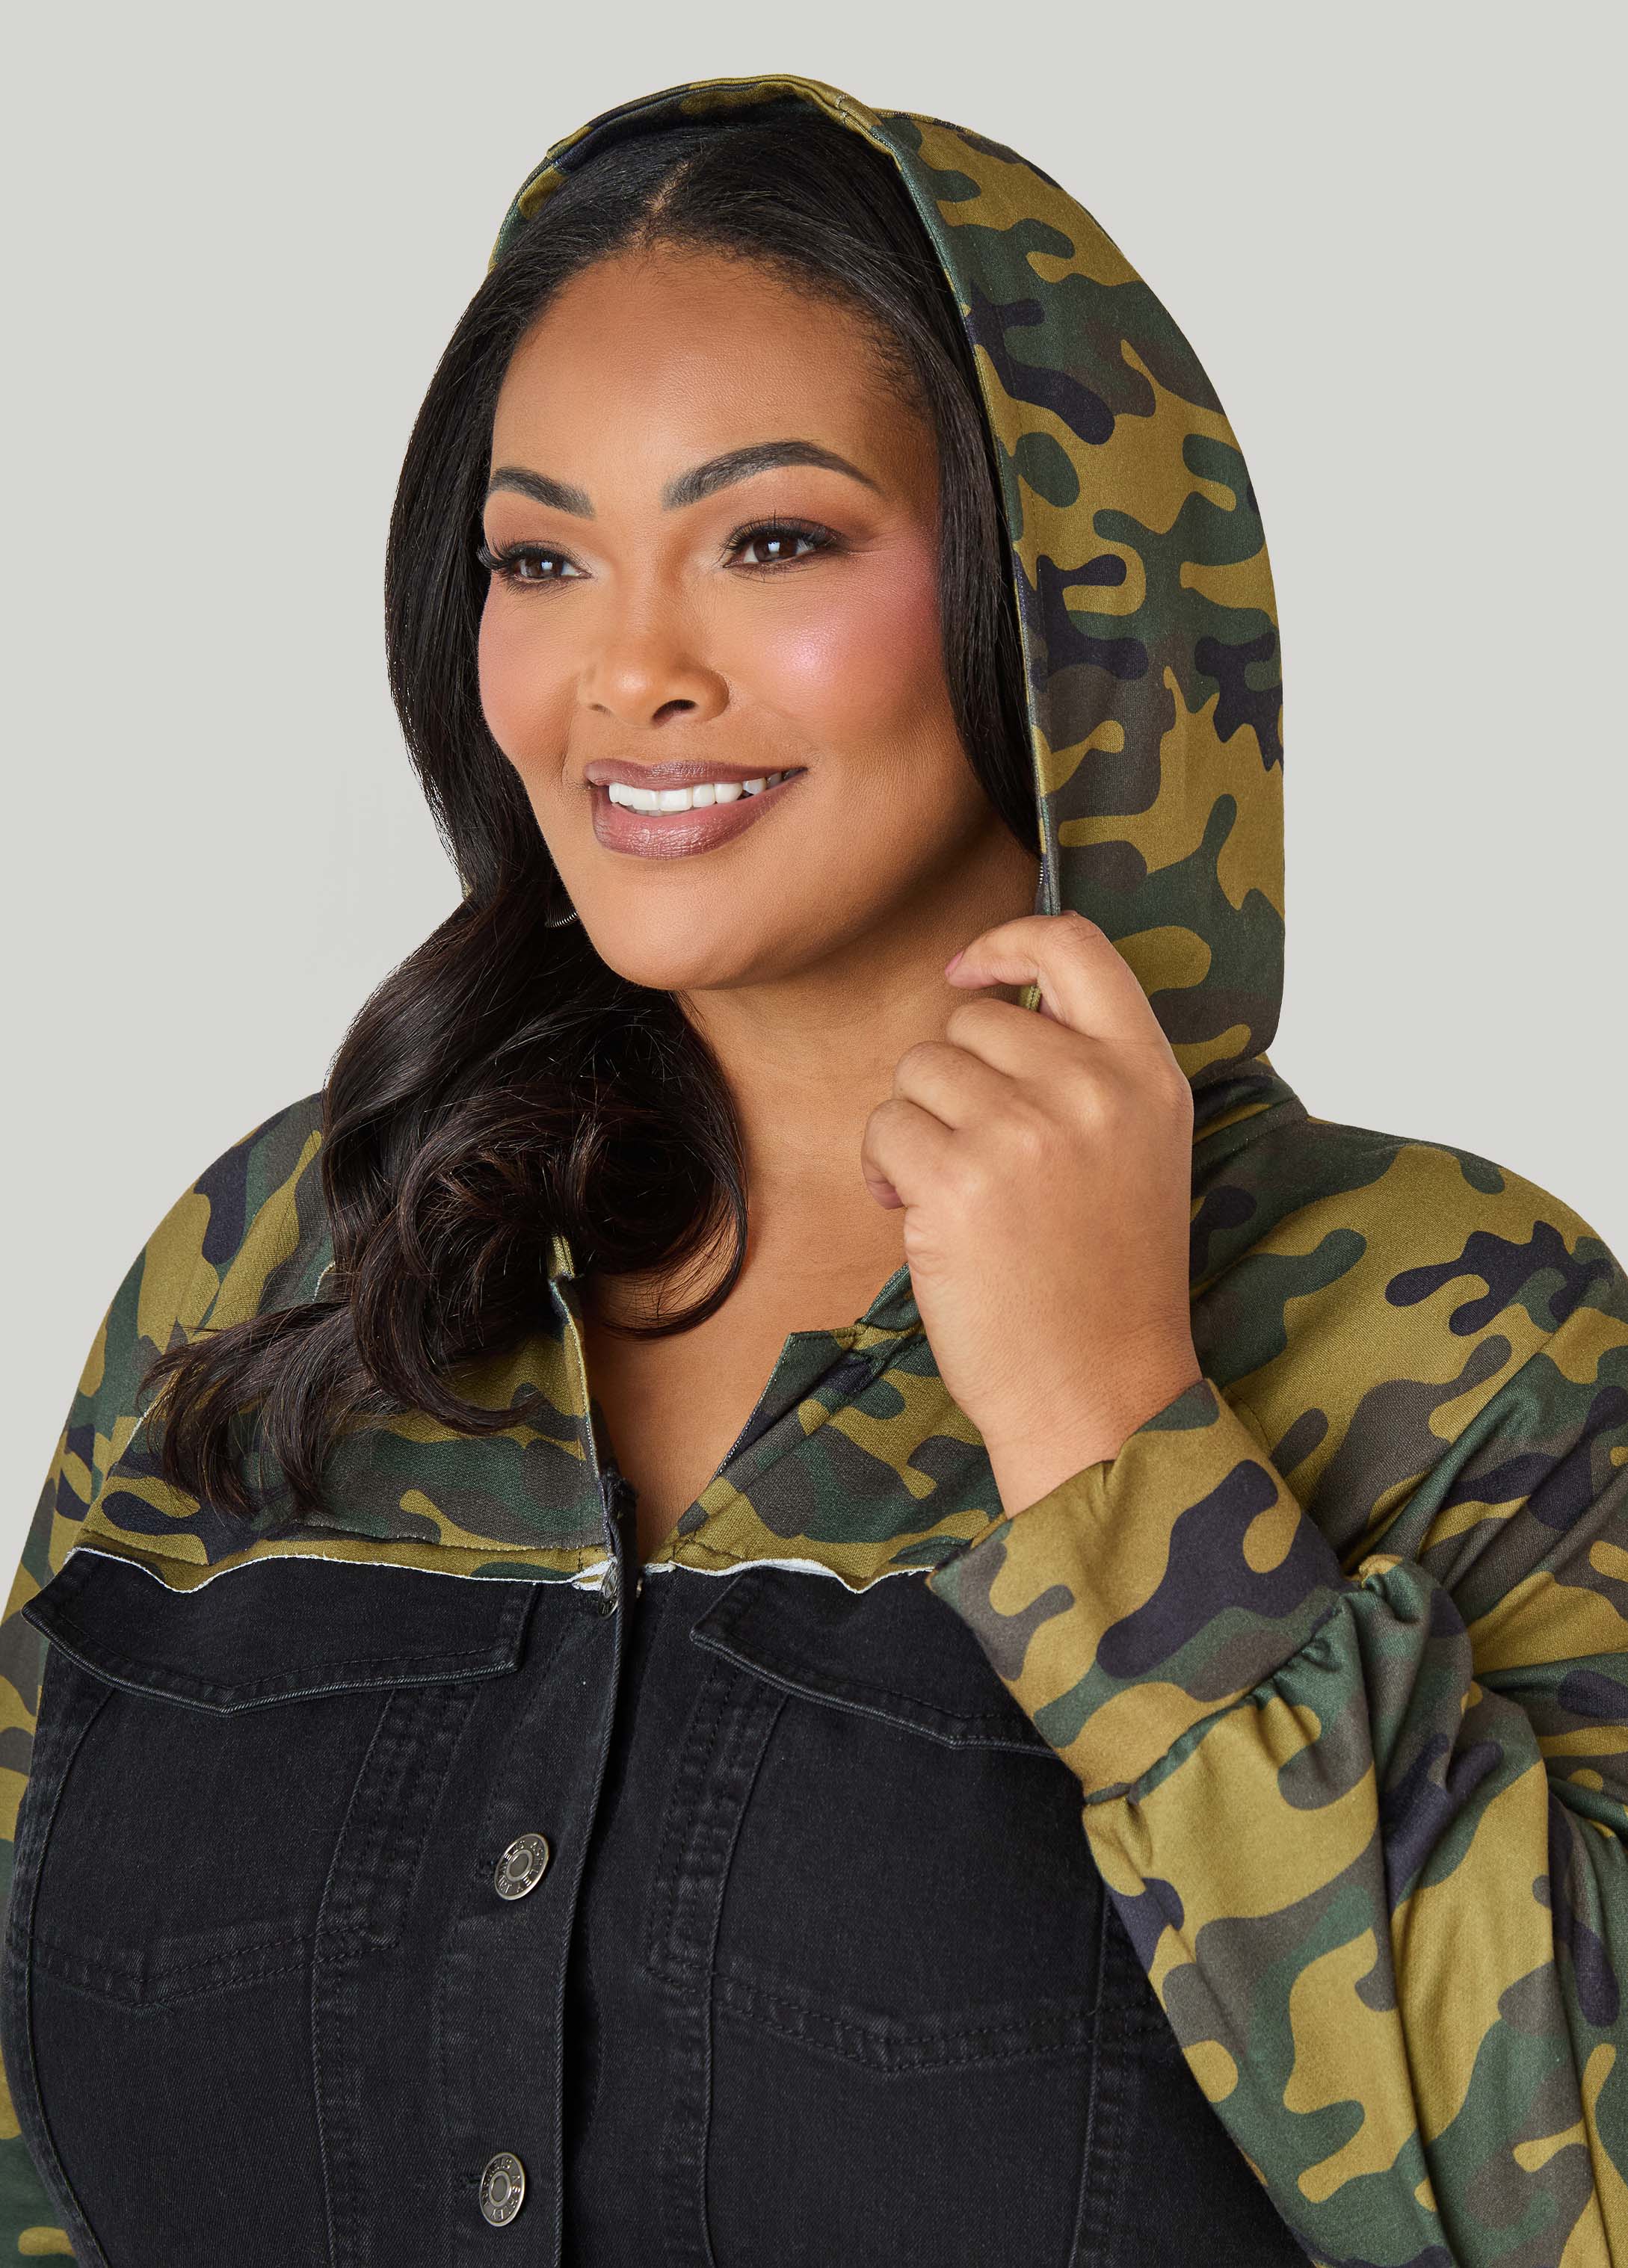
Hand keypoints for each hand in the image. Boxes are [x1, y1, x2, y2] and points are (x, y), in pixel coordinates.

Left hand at [859, 911, 1202, 1515]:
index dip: (1007, 941)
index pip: (1074, 945)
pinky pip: (884, 1127)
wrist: (1101, 1393)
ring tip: (954, 1196)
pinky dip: (882, 1171)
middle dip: (952, 1081)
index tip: (970, 973)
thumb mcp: (1138, 1151)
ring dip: (914, 1127)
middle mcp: (1091, 1089)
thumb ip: (1086, 1069)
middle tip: (977, 1158)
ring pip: (918, 1069)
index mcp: (1147, 1074)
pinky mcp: (957, 1182)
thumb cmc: (1107, 1282)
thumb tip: (987, 998)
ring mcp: (1024, 1132)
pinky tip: (919, 1220)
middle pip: (971, 1019)